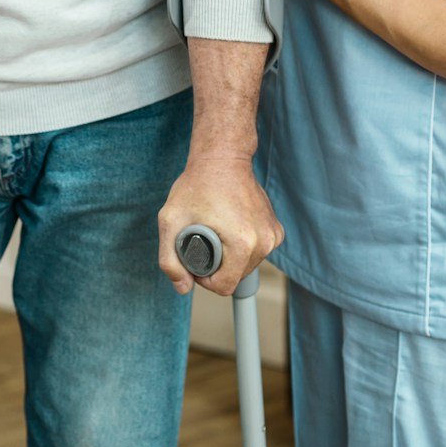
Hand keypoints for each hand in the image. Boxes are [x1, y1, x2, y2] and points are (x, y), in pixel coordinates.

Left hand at [157, 153, 283, 296]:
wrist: (223, 158)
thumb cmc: (196, 185)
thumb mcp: (170, 220)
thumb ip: (169, 260)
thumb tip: (183, 288)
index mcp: (242, 243)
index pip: (225, 286)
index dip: (204, 280)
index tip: (194, 260)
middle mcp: (264, 241)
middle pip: (236, 277)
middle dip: (217, 268)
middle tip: (202, 242)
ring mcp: (272, 235)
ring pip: (247, 266)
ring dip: (231, 259)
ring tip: (216, 233)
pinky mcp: (276, 230)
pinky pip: (257, 252)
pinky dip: (243, 248)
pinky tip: (230, 229)